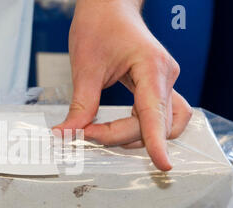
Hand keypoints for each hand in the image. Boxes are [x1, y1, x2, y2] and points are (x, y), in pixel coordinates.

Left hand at [54, 0, 191, 170]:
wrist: (108, 6)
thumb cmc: (99, 25)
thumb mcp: (85, 67)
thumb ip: (81, 106)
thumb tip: (67, 135)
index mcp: (152, 68)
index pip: (155, 113)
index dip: (157, 142)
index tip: (162, 165)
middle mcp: (165, 76)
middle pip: (155, 123)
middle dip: (120, 135)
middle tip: (85, 133)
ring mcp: (165, 82)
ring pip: (163, 124)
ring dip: (138, 136)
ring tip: (103, 134)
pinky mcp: (158, 86)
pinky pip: (159, 116)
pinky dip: (141, 128)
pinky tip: (118, 129)